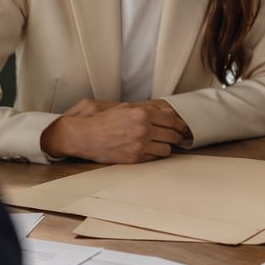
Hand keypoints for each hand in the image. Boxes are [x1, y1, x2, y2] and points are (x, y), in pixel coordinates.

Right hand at [41, 100, 190, 163]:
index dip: (180, 124)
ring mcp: (139, 145)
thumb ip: (146, 107)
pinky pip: (154, 158)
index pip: (172, 120)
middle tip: (178, 137)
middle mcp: (144, 129)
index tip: (183, 128)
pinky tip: (149, 150)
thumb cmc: (100, 119)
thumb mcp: (123, 106)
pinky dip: (154, 155)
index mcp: (142, 113)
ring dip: (165, 147)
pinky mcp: (134, 158)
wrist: (81, 136)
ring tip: (161, 144)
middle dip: (176, 136)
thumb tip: (166, 110)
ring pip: (166, 149)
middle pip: (173, 135)